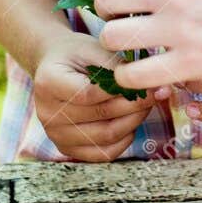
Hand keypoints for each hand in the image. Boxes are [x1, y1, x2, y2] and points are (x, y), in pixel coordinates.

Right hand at [34, 33, 157, 161]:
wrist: (53, 67)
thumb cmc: (77, 55)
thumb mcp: (94, 49)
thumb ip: (118, 67)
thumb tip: (151, 86)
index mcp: (48, 81)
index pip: (88, 93)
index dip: (120, 91)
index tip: (145, 84)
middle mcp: (46, 112)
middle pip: (99, 116)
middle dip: (133, 106)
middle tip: (155, 94)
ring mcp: (54, 133)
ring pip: (104, 137)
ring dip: (132, 122)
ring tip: (145, 106)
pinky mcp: (65, 148)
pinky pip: (101, 153)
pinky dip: (123, 141)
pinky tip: (131, 124)